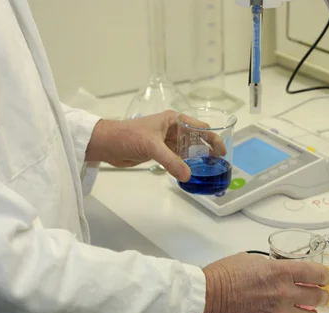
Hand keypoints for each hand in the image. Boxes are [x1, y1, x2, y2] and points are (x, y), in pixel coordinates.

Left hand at [85, 111, 225, 181]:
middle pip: (196, 139)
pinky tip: (191, 172)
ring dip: (196, 159)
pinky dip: (185, 165)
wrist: (106, 144)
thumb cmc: (128, 136)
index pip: (200, 127)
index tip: (222, 152)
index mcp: (174, 120)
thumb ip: (171, 161)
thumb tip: (188, 176)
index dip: (212, 138)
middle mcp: (172, 129)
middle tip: (217, 164)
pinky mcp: (160, 152)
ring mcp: (166, 141)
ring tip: (207, 170)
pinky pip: (178, 158)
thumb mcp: (152, 147)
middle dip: (207, 150)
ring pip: (187, 150)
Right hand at [200, 253, 328, 312]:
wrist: (206, 297)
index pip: (316, 273)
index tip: (323, 278)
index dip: (324, 276)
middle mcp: (284, 292)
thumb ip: (270, 265)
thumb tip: (277, 269)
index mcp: (281, 271)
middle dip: (320, 296)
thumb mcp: (250, 259)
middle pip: (318, 297)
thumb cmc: (222, 276)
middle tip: (318, 296)